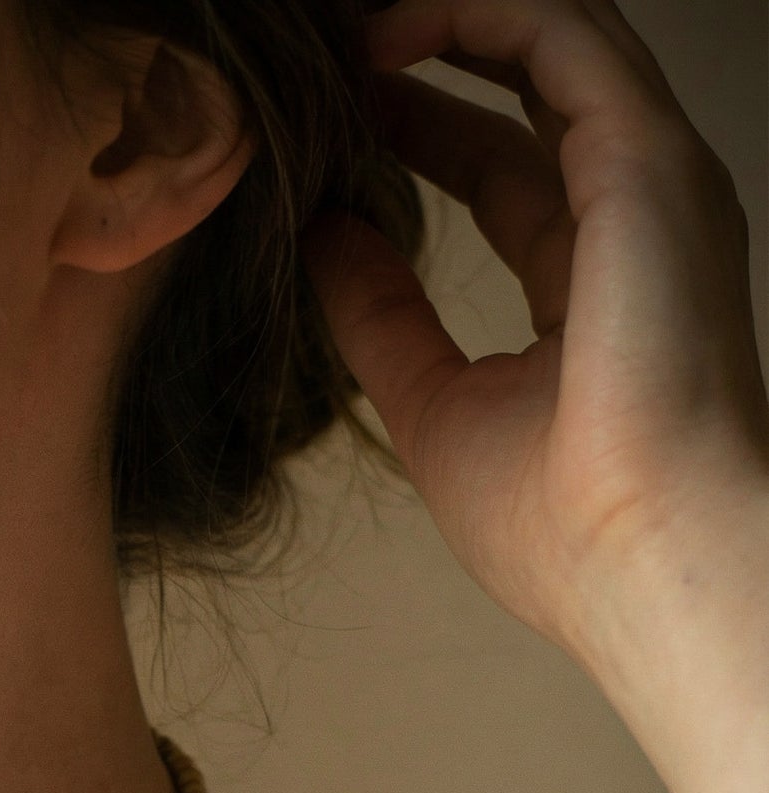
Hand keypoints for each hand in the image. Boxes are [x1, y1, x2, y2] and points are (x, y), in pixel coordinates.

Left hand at [304, 0, 768, 717]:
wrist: (640, 559)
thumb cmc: (561, 525)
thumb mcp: (433, 405)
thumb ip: (379, 318)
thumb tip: (320, 240)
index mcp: (593, 281)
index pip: (506, 169)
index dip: (422, 127)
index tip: (337, 117)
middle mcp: (635, 217)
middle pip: (532, 90)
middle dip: (433, 53)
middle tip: (334, 51)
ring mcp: (650, 183)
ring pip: (555, 37)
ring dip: (447, 18)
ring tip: (348, 28)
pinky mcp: (647, 165)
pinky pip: (562, 35)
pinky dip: (472, 16)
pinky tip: (387, 32)